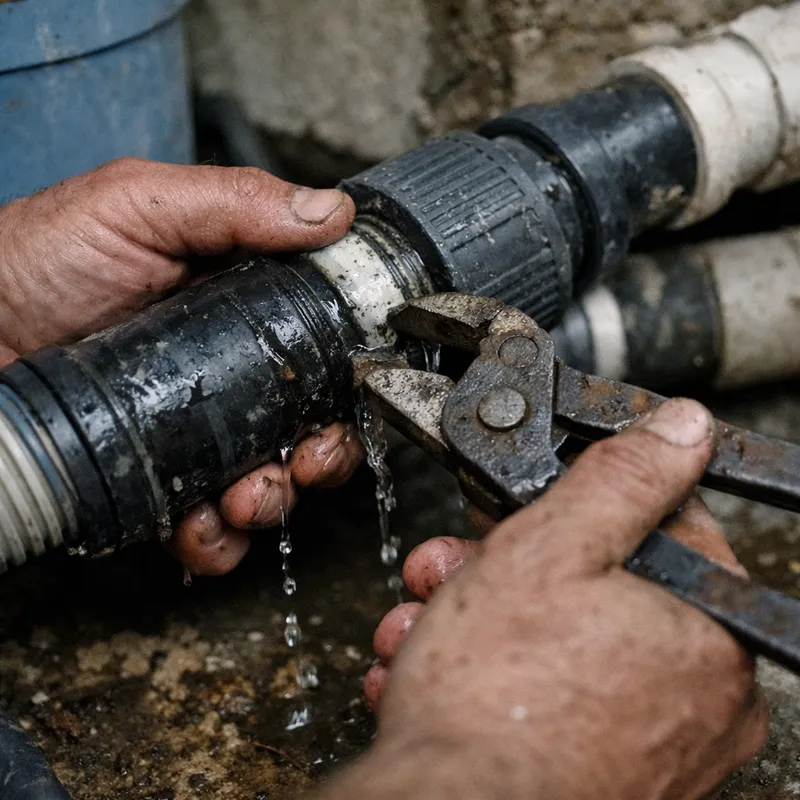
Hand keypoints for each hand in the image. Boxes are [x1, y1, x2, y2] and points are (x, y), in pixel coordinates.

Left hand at [0, 158, 363, 574]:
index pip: (322, 350)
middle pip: (309, 427)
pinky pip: (206, 530)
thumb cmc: (34, 259)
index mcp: (240, 312)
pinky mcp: (152, 482)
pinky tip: (194, 525)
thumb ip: (234, 203)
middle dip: (321, 456)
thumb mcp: (137, 207)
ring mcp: (191, 434)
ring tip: (241, 497)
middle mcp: (226, 376)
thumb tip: (332, 212)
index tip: (354, 398)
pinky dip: (214, 542)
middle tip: (304, 461)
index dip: (349, 382)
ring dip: (272, 502)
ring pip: (268, 484)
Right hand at [321, 399, 767, 799]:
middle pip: (596, 587)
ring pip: (558, 643)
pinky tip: (436, 677)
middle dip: (503, 567)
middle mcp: (697, 699)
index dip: (571, 506)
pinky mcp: (603, 777)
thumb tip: (685, 429)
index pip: (654, 527)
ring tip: (425, 629)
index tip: (520, 512)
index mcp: (708, 633)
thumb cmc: (496, 699)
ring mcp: (653, 746)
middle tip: (451, 569)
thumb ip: (622, 479)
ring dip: (479, 622)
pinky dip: (489, 681)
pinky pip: (547, 701)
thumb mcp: (550, 547)